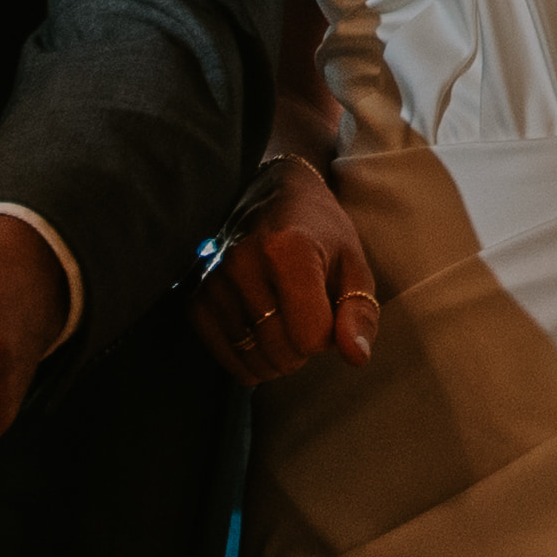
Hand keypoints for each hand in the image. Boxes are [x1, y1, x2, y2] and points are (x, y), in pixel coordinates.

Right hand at [187, 157, 381, 389]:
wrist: (271, 195)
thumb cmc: (319, 232)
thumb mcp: (354, 264)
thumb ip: (360, 312)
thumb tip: (356, 357)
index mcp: (289, 249)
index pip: (312, 336)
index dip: (329, 333)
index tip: (328, 308)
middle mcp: (243, 264)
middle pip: (283, 352)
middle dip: (304, 346)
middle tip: (307, 312)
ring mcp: (214, 282)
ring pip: (255, 361)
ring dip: (278, 356)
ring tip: (284, 317)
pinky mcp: (195, 299)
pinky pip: (228, 360)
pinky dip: (250, 358)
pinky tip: (261, 330)